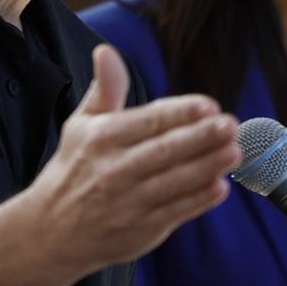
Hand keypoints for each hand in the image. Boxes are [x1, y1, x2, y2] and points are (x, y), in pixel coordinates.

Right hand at [29, 43, 237, 275]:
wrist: (51, 233)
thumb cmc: (74, 169)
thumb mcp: (80, 125)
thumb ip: (105, 89)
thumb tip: (106, 51)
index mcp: (102, 139)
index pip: (148, 121)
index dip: (181, 113)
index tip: (209, 106)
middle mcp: (114, 170)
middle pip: (165, 151)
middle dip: (202, 137)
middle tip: (231, 125)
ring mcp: (128, 203)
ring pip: (175, 182)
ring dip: (208, 166)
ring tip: (236, 151)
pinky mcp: (141, 230)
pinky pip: (176, 212)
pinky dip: (199, 200)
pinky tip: (221, 186)